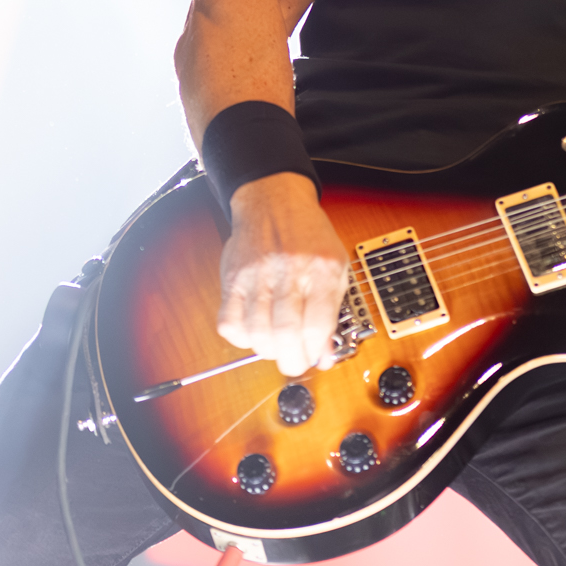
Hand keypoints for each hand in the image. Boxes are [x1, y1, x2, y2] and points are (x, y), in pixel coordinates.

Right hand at [218, 172, 350, 376]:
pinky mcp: (233, 279)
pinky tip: (255, 331)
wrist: (274, 203)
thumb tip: (325, 355)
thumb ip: (333, 310)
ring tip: (277, 345)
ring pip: (257, 333)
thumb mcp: (335, 266)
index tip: (316, 358)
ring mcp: (257, 275)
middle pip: (286, 333)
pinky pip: (230, 324)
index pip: (317, 325)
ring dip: (268, 350)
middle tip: (295, 362)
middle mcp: (288, 270)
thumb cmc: (308, 237)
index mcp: (320, 268)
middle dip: (292, 360)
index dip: (316, 351)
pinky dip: (242, 337)